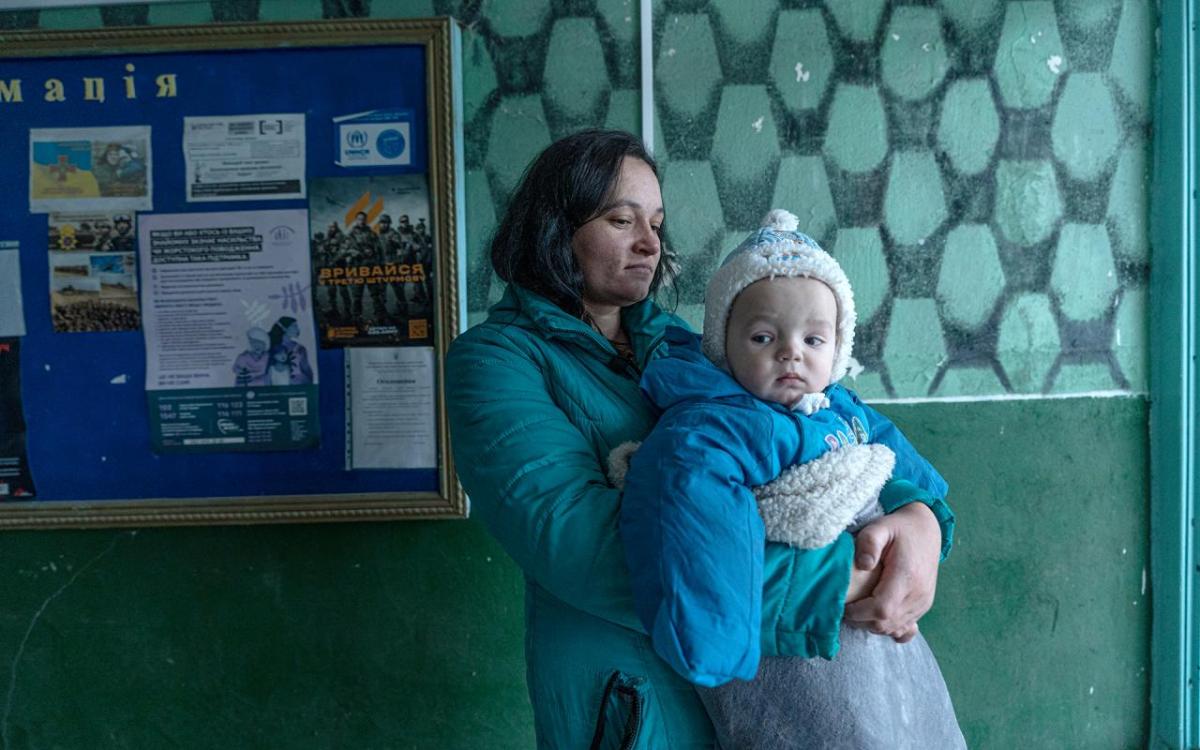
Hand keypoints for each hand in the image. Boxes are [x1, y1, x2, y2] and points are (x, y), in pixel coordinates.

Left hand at [843, 503, 940, 640]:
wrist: (926, 530)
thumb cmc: (898, 528)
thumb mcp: (880, 527)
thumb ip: (868, 542)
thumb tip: (863, 565)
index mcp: (906, 575)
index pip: (881, 609)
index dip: (859, 613)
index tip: (844, 606)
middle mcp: (918, 593)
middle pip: (886, 623)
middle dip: (862, 621)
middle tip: (847, 609)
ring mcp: (923, 601)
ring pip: (895, 628)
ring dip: (873, 625)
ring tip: (858, 611)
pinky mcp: (924, 605)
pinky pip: (907, 628)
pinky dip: (890, 628)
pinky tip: (879, 619)